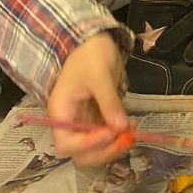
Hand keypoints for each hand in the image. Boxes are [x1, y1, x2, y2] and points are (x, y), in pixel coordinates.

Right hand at [46, 32, 129, 168]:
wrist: (93, 39)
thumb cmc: (90, 55)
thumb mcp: (99, 76)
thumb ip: (109, 102)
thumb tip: (120, 127)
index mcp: (60, 112)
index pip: (67, 144)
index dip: (88, 145)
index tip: (111, 132)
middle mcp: (69, 122)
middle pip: (81, 153)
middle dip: (104, 151)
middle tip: (126, 139)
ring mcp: (83, 120)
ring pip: (95, 147)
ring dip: (114, 145)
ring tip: (132, 131)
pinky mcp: (96, 116)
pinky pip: (105, 134)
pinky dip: (118, 135)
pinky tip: (131, 125)